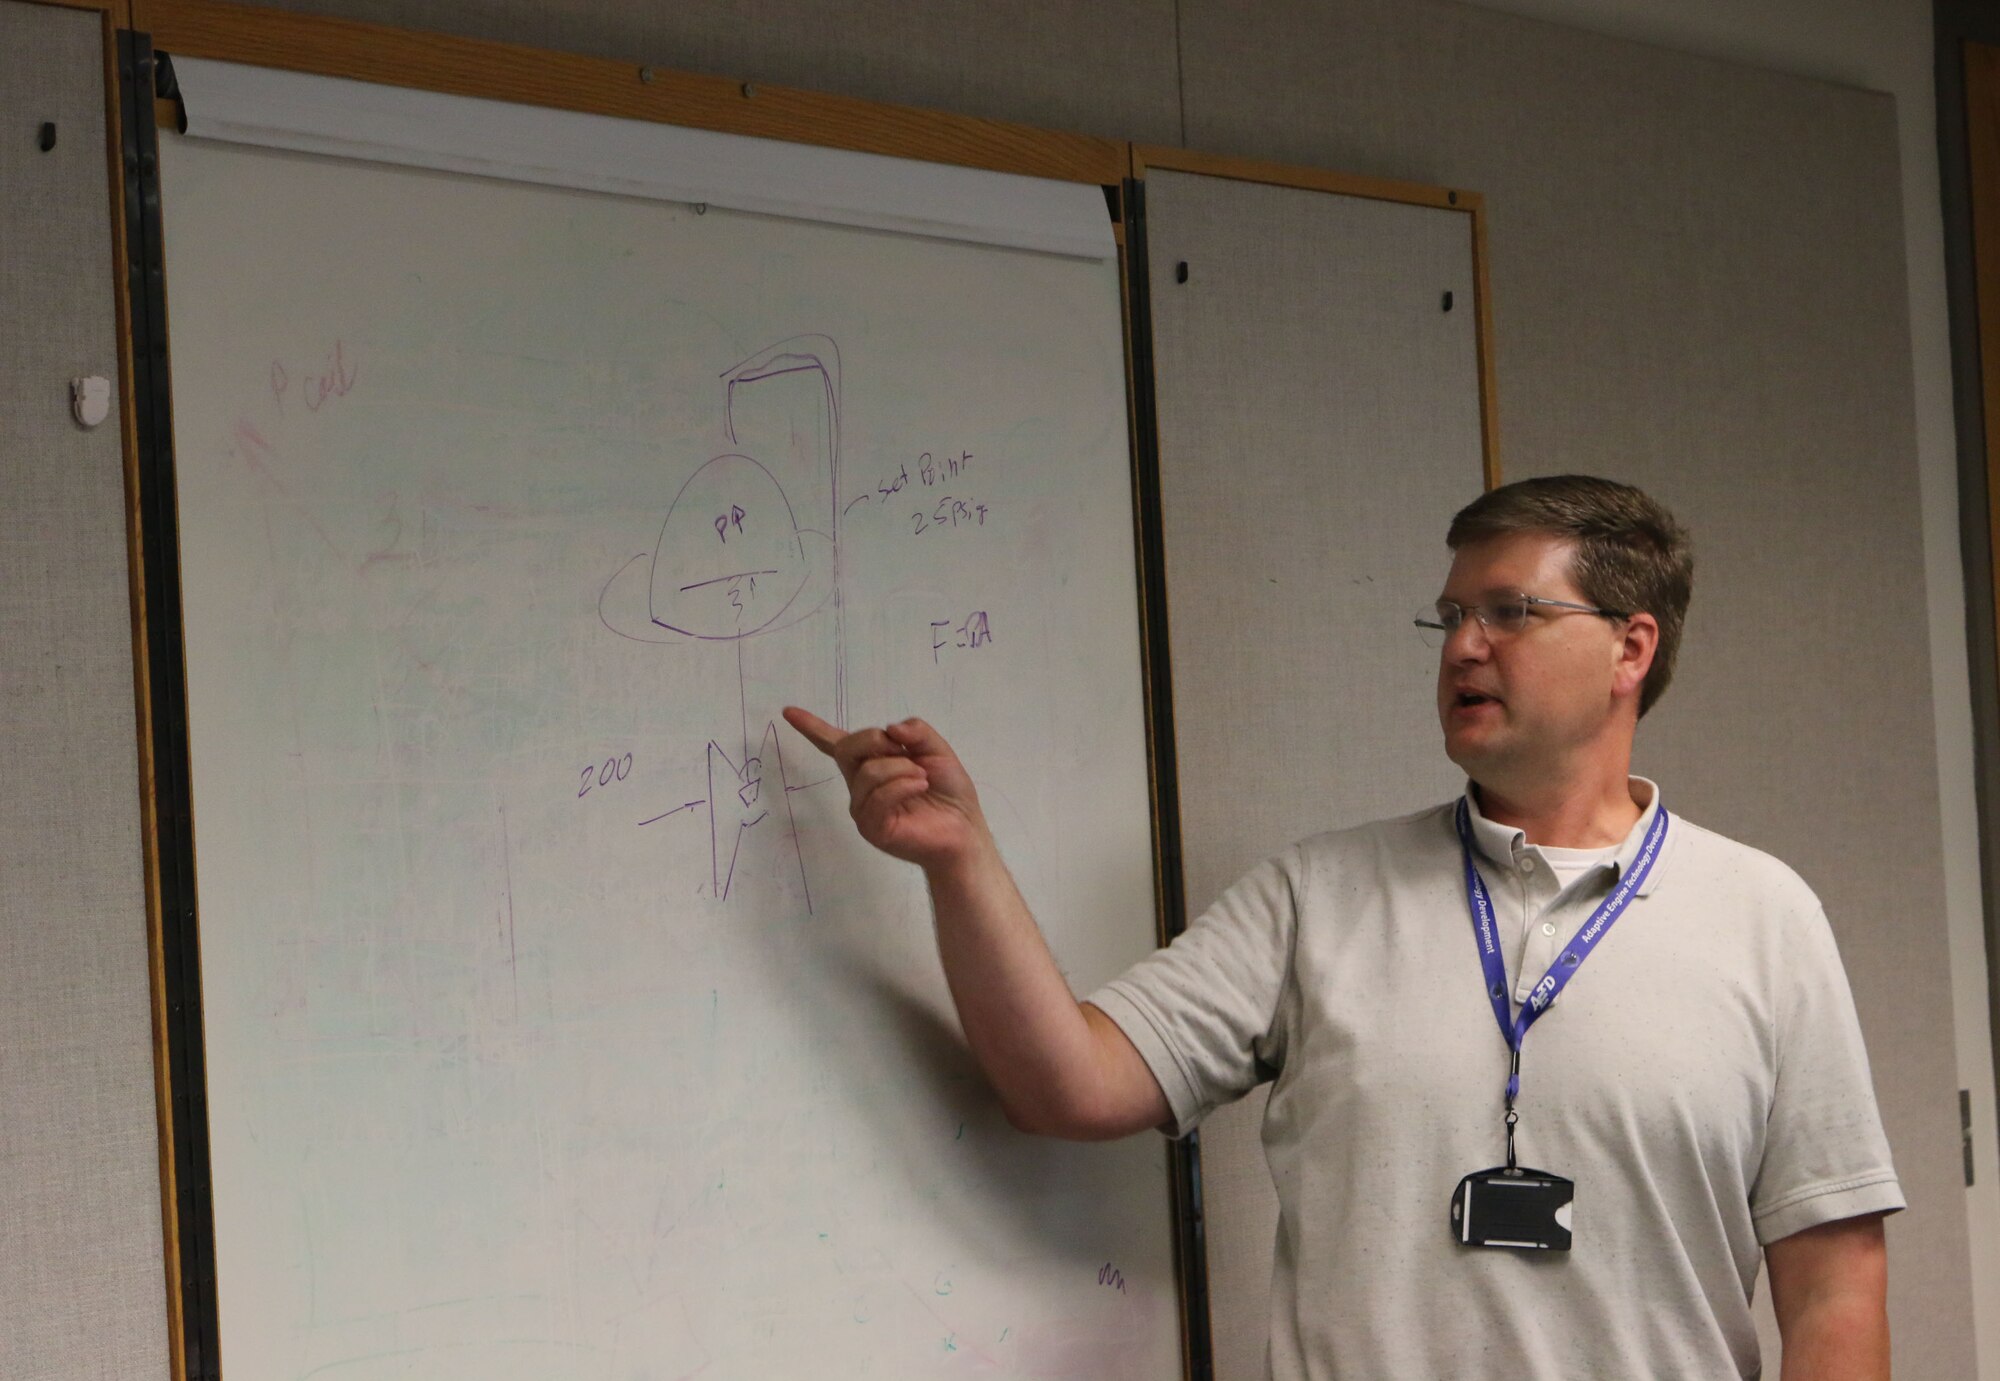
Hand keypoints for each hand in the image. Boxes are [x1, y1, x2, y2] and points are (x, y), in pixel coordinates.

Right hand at [782, 707, 987, 870]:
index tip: (789, 711)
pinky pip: (878, 797)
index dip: (812, 727)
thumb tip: (890, 728)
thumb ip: (916, 731)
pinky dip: (902, 785)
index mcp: (872, 763)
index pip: (835, 744)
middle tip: (902, 749)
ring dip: (901, 768)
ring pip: (868, 772)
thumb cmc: (948, 791)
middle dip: (874, 739)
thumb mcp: (937, 749)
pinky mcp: (872, 828)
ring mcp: (863, 808)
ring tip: (921, 778)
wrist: (964, 830)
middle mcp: (860, 784)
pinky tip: (919, 785)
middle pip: (847, 748)